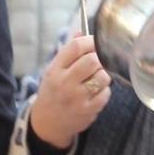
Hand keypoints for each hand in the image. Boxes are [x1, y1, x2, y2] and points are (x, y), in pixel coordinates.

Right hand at [28, 33, 112, 149]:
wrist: (47, 122)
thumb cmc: (53, 91)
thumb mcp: (54, 70)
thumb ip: (68, 52)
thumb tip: (81, 31)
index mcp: (55, 69)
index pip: (76, 47)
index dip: (90, 41)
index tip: (95, 42)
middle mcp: (65, 83)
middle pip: (92, 60)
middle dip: (100, 57)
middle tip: (100, 59)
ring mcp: (77, 98)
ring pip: (102, 77)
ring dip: (104, 74)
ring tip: (98, 76)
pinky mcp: (87, 110)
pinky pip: (106, 94)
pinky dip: (105, 90)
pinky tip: (97, 91)